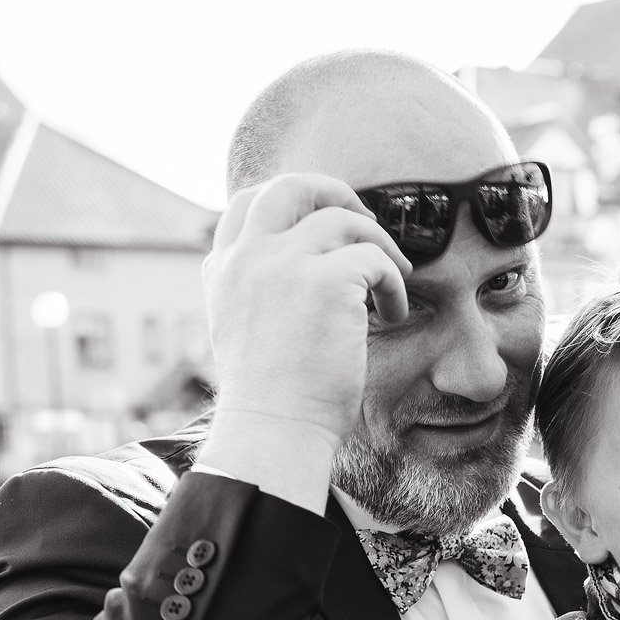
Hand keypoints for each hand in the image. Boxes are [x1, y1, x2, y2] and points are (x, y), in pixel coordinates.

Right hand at [198, 175, 410, 508]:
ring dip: (380, 247)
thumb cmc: (271, 400)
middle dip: (337, 193)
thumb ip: (259, 288)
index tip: (324, 223)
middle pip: (292, 185)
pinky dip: (394, 282)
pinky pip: (375, 258)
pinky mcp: (326, 281)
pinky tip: (392, 314)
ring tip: (392, 284)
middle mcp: (248, 257)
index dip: (295, 201)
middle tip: (368, 225)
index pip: (250, 203)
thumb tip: (303, 267)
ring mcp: (285, 263)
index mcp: (224, 269)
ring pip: (345, 219)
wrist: (274, 433)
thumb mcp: (244, 330)